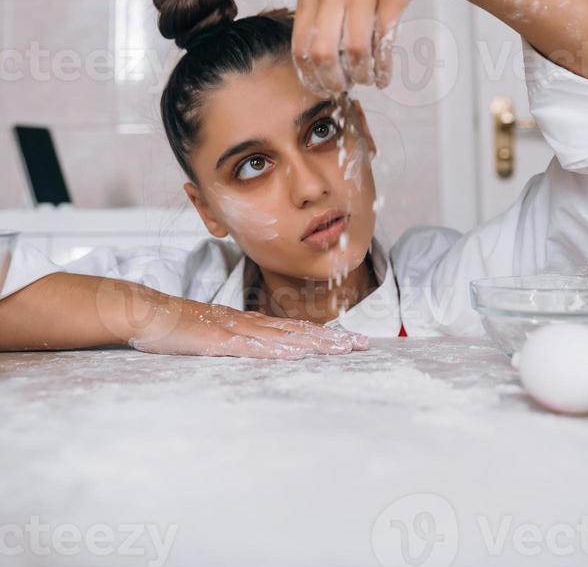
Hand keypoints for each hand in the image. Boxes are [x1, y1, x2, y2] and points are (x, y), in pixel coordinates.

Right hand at [126, 289, 368, 359]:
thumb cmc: (177, 326)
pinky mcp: (217, 340)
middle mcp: (247, 323)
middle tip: (362, 345)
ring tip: (341, 350)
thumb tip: (259, 353)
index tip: (350, 341)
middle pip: (297, 331)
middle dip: (331, 339)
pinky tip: (295, 355)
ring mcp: (234, 330)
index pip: (293, 329)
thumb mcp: (213, 336)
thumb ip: (236, 343)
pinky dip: (275, 351)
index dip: (323, 335)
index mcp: (248, 323)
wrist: (145, 311)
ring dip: (313, 344)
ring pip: (282, 337)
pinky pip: (251, 347)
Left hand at [292, 0, 458, 93]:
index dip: (310, 74)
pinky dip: (383, 65)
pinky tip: (384, 74)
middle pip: (323, 50)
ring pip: (355, 48)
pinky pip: (384, 39)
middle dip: (334, 79)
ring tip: (369, 80)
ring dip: (362, 74)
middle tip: (345, 88)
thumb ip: (323, 16)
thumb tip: (317, 68)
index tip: (323, 88)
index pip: (300, 43)